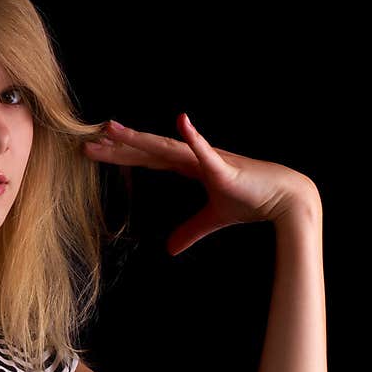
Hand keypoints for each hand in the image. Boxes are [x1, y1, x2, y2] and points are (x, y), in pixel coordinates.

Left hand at [83, 113, 318, 255]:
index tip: (95, 150)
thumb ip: (189, 230)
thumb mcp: (212, 219)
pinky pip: (205, 151)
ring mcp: (206, 158)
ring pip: (165, 146)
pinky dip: (193, 137)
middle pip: (147, 150)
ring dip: (138, 138)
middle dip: (118, 146)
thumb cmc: (251, 201)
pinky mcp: (223, 166)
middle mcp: (193, 157)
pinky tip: (181, 122)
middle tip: (86, 141)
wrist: (285, 198)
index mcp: (188, 165)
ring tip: (112, 129)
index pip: (147, 158)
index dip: (122, 154)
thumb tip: (169, 249)